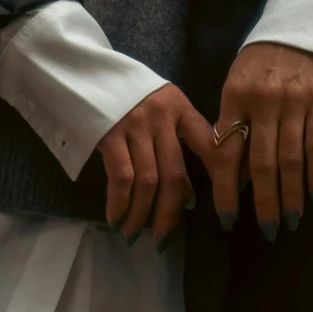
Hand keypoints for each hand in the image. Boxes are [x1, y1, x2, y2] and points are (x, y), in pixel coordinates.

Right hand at [97, 82, 214, 246]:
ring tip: (135, 235)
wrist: (86, 72)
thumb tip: (189, 196)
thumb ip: (177, 141)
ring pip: (148, 181)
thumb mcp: (160, 106)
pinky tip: (116, 219)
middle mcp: (161, 117)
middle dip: (170, 212)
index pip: (210, 143)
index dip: (222, 177)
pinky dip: (119, 203)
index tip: (226, 209)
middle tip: (164, 239)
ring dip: (142, 214)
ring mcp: (134, 125)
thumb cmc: (129, 93)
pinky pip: (120, 177)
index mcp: (180, 108)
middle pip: (174, 173)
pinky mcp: (109, 133)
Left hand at [210, 42, 312, 238]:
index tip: (227, 218)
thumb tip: (236, 175)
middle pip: (260, 164)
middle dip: (264, 203)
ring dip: (292, 196)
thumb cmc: (267, 59)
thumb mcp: (240, 81)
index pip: (225, 152)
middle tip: (268, 230)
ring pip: (290, 160)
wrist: (306, 22)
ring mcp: (293, 101)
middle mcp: (262, 101)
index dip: (225, 190)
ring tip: (292, 221)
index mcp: (234, 96)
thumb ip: (235, 122)